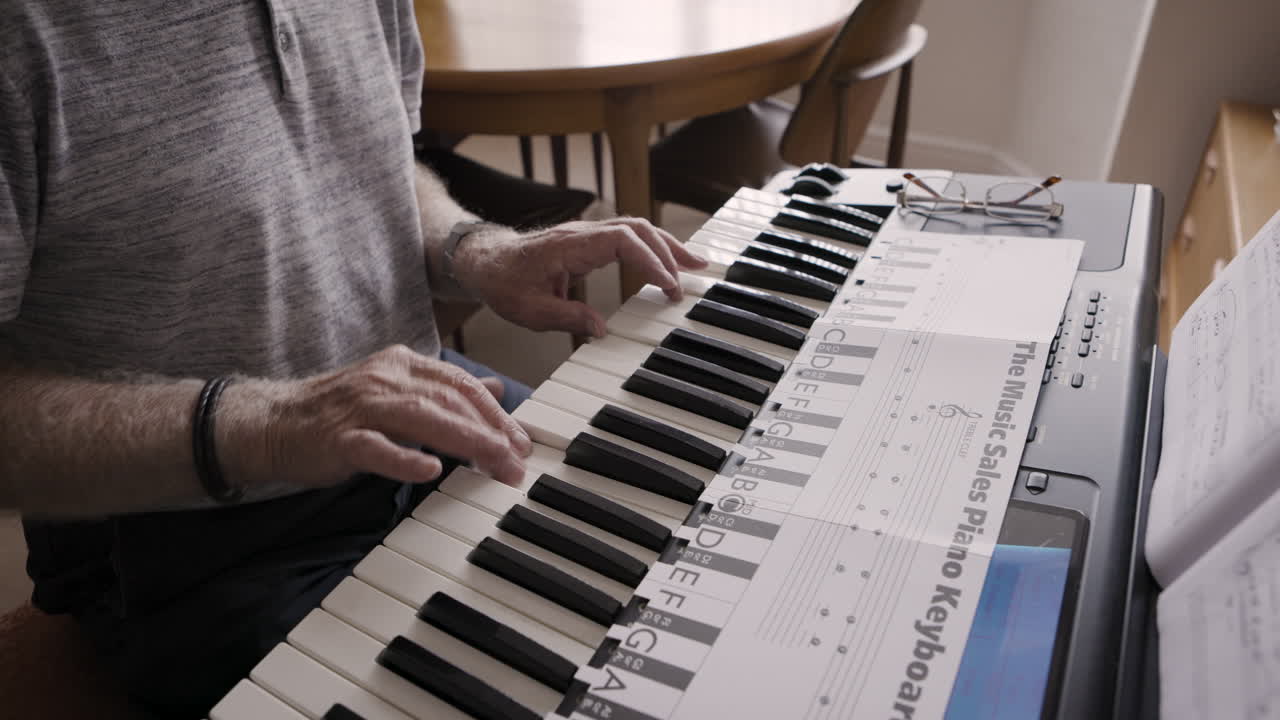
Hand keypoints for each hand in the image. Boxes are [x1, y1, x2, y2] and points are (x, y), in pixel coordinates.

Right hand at [228, 345, 531, 489]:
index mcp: (402, 365)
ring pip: (422, 419)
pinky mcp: (338, 439)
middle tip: (518, 462)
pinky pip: (375, 448)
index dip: (496, 413)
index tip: (521, 442)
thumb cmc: (342, 412)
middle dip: (490, 432)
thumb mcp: (398, 392)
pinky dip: (403, 459)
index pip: (461, 385)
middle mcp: (385, 379)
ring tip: (494, 463)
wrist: (273, 423)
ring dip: (465, 442)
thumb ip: (446, 391)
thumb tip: (497, 390)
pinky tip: (429, 471)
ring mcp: (361, 408)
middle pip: (449, 401)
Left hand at [453, 218, 707, 336]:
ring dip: (666, 245)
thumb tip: (602, 329)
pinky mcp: (589, 241)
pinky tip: (666, 263)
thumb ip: (568, 318)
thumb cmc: (504, 282)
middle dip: (669, 250)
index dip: (650, 261)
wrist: (484, 261)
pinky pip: (627, 237)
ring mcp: (587, 234)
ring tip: (693, 265)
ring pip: (636, 229)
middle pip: (637, 229)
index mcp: (570, 245)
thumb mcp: (531, 310)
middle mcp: (583, 233)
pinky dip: (651, 248)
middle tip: (694, 275)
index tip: (668, 285)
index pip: (622, 241)